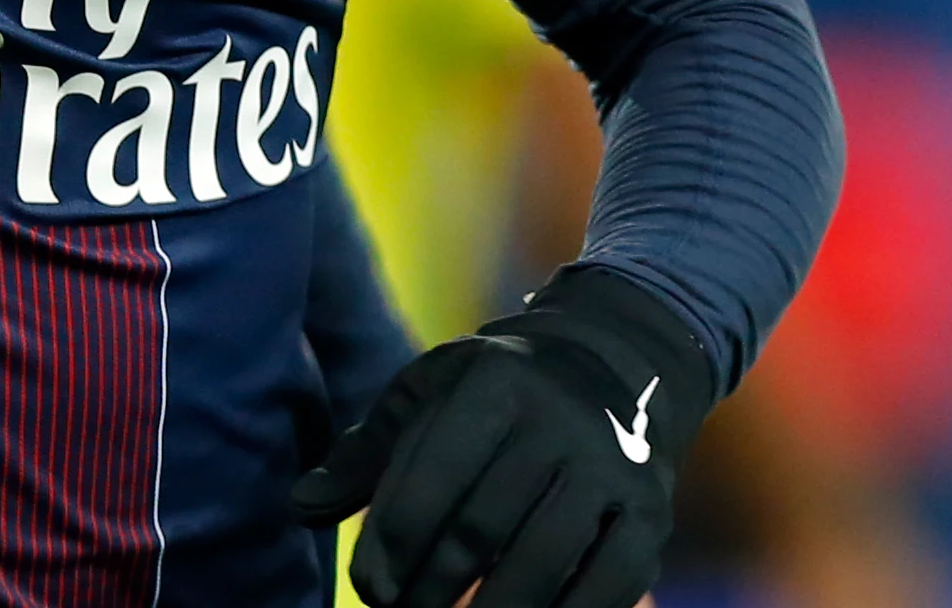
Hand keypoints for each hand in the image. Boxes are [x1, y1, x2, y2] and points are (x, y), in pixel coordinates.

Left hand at [294, 269, 708, 607]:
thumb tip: (300, 506)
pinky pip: (605, 587)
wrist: (616, 365)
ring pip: (539, 567)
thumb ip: (365, 455)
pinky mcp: (651, 513)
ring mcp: (612, 467)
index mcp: (493, 383)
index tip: (370, 592)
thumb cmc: (494, 393)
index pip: (427, 483)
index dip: (389, 550)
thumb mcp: (425, 397)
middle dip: (429, 591)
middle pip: (478, 533)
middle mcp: (559, 419)